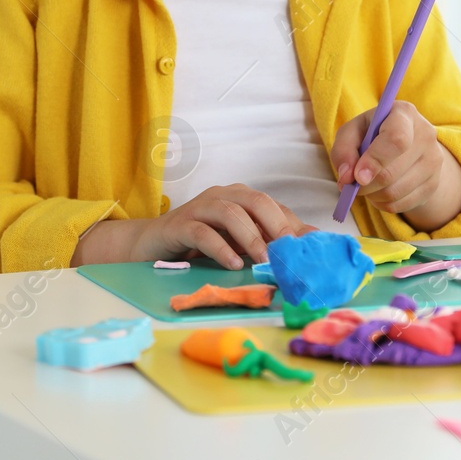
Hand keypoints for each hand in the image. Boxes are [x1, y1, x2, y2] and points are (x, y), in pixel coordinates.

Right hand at [133, 184, 315, 268]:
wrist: (151, 244)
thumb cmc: (200, 243)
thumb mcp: (236, 243)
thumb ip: (265, 242)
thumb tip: (306, 246)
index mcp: (240, 197)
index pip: (273, 207)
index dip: (293, 225)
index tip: (309, 248)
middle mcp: (222, 196)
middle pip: (255, 201)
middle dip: (276, 225)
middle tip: (288, 251)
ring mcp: (199, 208)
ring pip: (230, 213)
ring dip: (250, 237)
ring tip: (264, 260)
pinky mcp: (179, 225)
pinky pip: (202, 232)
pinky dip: (220, 247)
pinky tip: (233, 263)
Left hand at [331, 100, 452, 215]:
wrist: (406, 145)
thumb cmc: (373, 134)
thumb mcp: (353, 132)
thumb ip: (344, 149)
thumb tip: (347, 177)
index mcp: (404, 113)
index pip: (396, 139)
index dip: (375, 161)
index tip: (358, 177)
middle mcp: (425, 134)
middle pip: (392, 172)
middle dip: (366, 185)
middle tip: (353, 185)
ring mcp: (434, 160)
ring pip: (396, 192)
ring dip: (373, 195)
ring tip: (366, 186)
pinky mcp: (434, 182)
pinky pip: (402, 204)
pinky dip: (384, 204)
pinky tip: (379, 192)